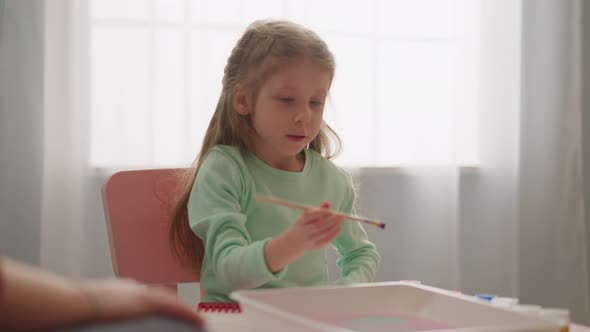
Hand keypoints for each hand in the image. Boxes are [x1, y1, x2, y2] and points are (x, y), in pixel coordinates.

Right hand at [79, 278, 203, 326]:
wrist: (71, 303)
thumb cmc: (73, 309)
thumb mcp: (92, 307)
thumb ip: (102, 312)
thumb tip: (99, 319)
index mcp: (121, 289)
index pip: (145, 295)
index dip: (158, 303)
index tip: (168, 310)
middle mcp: (133, 288)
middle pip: (161, 297)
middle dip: (176, 306)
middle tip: (190, 316)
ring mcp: (140, 293)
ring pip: (171, 301)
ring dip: (186, 312)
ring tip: (198, 321)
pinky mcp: (146, 302)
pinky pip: (174, 308)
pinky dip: (188, 314)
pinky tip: (200, 321)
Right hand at [287, 202, 343, 250]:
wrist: (290, 245)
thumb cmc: (300, 228)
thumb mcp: (305, 218)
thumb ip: (318, 210)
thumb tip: (328, 203)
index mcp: (301, 221)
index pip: (312, 215)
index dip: (323, 213)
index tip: (331, 211)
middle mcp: (304, 231)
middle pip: (320, 225)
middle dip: (332, 220)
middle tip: (340, 215)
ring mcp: (309, 239)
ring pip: (324, 232)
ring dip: (334, 226)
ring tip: (340, 221)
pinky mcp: (314, 246)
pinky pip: (325, 240)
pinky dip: (333, 234)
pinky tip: (338, 228)